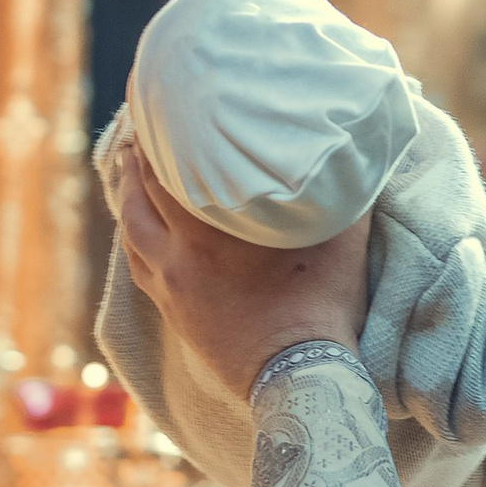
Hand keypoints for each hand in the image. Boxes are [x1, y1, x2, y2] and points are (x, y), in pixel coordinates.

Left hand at [116, 148, 371, 399]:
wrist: (299, 376)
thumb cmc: (323, 306)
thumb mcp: (342, 238)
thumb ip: (342, 194)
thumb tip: (358, 160)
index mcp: (213, 228)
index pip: (169, 171)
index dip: (159, 137)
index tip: (159, 110)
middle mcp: (181, 254)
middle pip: (143, 196)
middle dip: (138, 162)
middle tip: (140, 132)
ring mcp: (172, 286)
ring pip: (131, 232)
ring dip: (127, 198)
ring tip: (127, 172)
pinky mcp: (174, 313)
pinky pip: (139, 266)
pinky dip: (133, 238)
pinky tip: (136, 229)